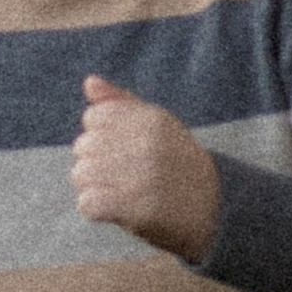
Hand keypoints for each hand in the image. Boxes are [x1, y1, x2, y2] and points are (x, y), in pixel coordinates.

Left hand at [73, 76, 221, 261]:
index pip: (93, 117)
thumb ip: (121, 102)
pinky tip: (115, 209)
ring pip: (80, 174)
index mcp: (152, 120)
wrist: (210, 209)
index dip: (100, 135)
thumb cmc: (175, 163)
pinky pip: (87, 203)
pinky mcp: (136, 209)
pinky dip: (95, 209)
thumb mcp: (157, 125)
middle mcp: (147, 144)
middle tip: (119, 175)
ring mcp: (142, 177)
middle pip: (82, 146)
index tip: (120, 149)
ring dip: (93, 187)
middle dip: (94, 162)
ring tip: (116, 191)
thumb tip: (89, 81)